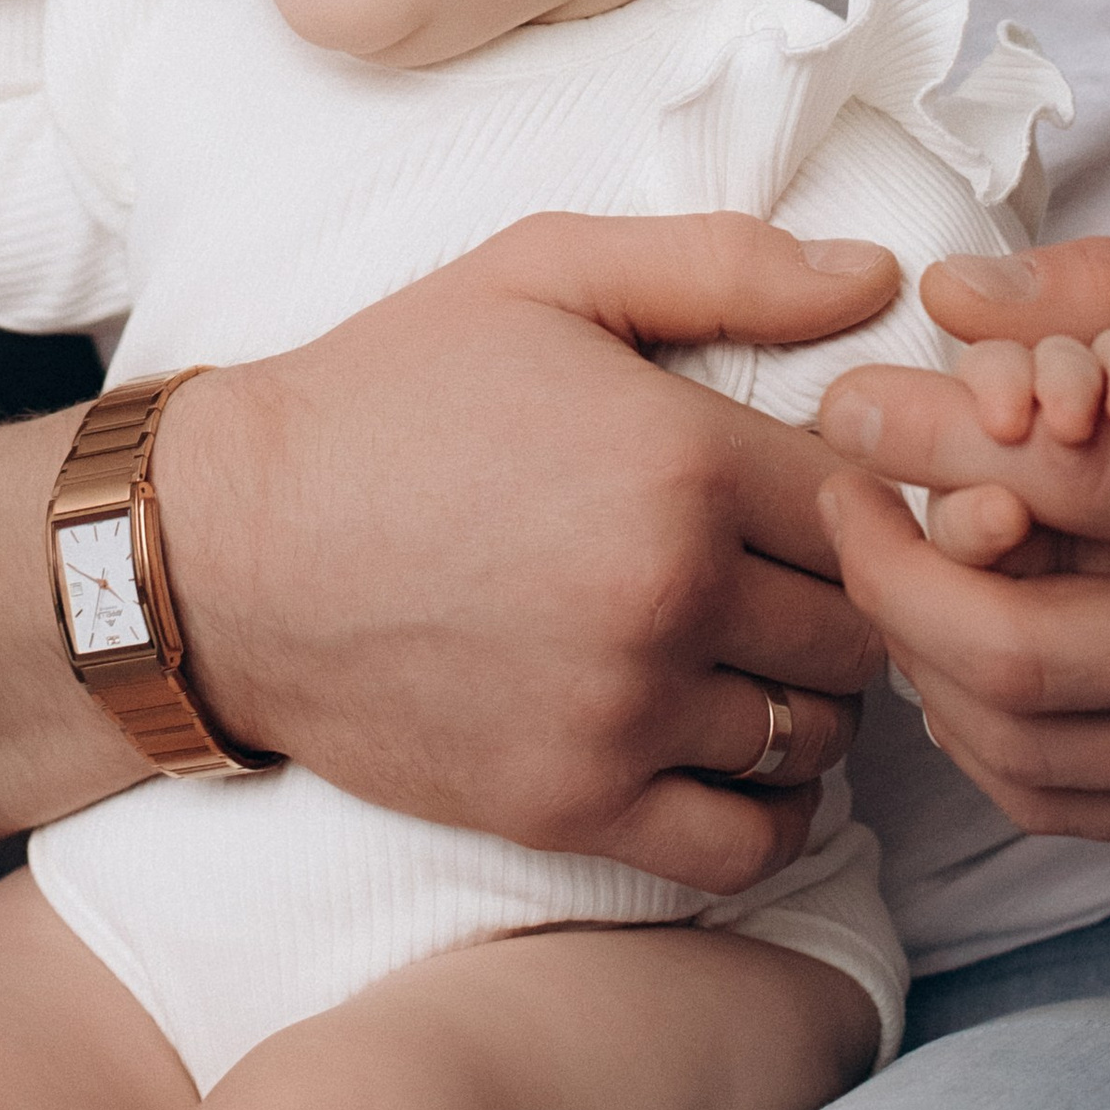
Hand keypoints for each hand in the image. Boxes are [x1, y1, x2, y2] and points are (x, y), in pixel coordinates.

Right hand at [159, 211, 903, 897]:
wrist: (232, 547)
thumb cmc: (390, 392)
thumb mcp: (543, 274)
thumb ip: (723, 266)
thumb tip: (877, 279)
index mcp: (679, 459)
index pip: (866, 498)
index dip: (855, 487)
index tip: (812, 484)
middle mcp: (669, 594)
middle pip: (861, 622)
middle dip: (844, 592)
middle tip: (789, 567)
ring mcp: (623, 713)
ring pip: (816, 733)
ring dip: (806, 694)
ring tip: (754, 648)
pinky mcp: (575, 807)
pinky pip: (750, 844)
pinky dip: (770, 807)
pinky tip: (731, 746)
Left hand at [814, 231, 1109, 844]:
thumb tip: (948, 296)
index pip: (1064, 483)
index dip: (925, 439)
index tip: (850, 405)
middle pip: (1021, 653)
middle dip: (888, 578)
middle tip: (837, 501)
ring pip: (1026, 750)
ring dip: (919, 661)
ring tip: (885, 568)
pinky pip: (1069, 803)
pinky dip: (981, 737)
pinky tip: (955, 654)